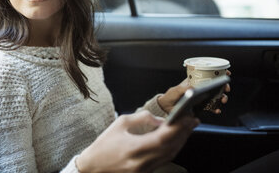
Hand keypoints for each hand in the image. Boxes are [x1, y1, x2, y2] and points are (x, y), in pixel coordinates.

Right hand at [76, 111, 198, 172]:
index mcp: (134, 148)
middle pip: (171, 148)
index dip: (178, 127)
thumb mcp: (120, 124)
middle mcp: (142, 162)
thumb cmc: (104, 145)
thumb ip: (142, 118)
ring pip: (170, 156)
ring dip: (181, 141)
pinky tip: (175, 140)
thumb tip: (161, 120)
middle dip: (184, 133)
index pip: (163, 138)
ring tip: (187, 128)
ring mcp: (144, 170)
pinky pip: (164, 160)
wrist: (93, 168)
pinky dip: (172, 149)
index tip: (186, 117)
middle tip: (192, 120)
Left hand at [158, 70, 231, 113]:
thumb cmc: (170, 96)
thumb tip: (194, 88)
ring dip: (222, 97)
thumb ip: (184, 88)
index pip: (208, 75)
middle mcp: (200, 88)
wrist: (166, 108)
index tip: (226, 72)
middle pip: (215, 85)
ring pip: (216, 96)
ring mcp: (202, 98)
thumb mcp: (176, 90)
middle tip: (226, 89)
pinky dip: (215, 109)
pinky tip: (217, 110)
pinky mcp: (201, 107)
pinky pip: (211, 107)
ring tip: (223, 100)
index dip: (218, 73)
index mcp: (195, 81)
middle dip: (224, 86)